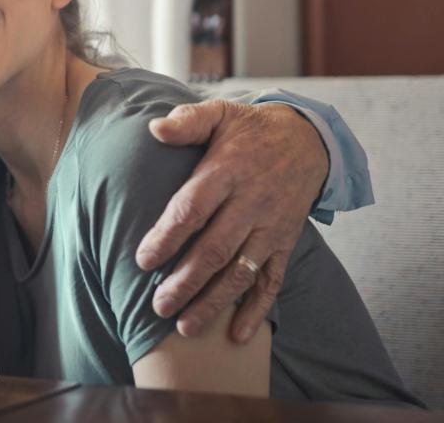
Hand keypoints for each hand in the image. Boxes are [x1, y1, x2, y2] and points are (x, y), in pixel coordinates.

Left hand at [136, 101, 326, 342]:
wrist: (308, 139)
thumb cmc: (249, 129)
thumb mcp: (220, 114)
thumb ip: (187, 121)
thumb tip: (155, 129)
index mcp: (227, 172)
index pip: (193, 209)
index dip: (168, 236)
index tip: (143, 261)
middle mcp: (251, 204)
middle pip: (215, 249)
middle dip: (186, 282)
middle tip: (158, 307)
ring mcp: (271, 227)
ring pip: (241, 272)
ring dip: (214, 303)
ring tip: (186, 328)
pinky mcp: (286, 242)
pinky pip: (273, 280)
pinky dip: (257, 309)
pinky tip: (238, 336)